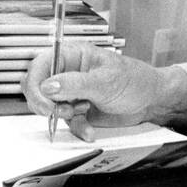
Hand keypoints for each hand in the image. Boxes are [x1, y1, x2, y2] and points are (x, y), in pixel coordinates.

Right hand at [21, 42, 186, 140]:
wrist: (151, 101)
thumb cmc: (134, 79)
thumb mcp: (105, 80)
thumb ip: (75, 83)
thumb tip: (48, 86)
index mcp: (72, 56)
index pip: (40, 65)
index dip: (35, 84)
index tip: (43, 101)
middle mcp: (68, 74)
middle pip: (39, 88)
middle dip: (46, 103)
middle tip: (61, 111)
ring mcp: (72, 93)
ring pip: (50, 108)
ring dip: (64, 116)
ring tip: (83, 111)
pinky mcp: (79, 111)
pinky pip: (67, 123)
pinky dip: (77, 129)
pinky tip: (90, 130)